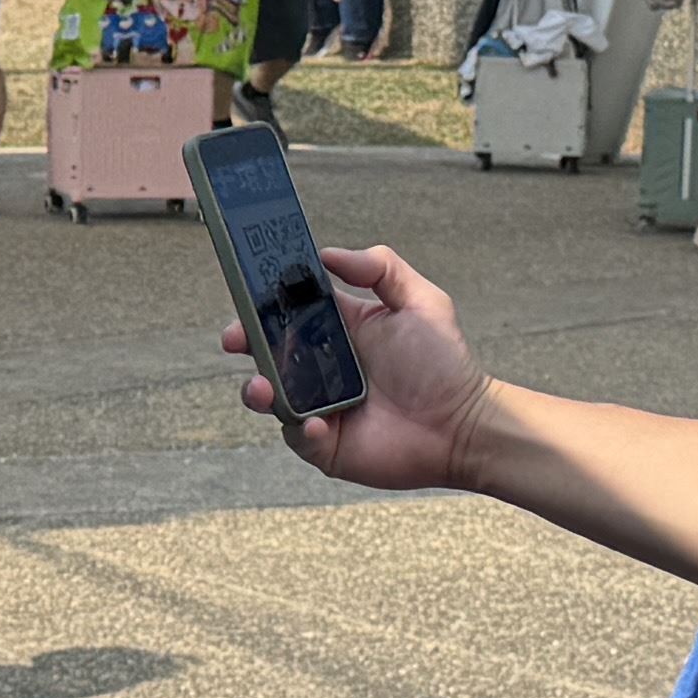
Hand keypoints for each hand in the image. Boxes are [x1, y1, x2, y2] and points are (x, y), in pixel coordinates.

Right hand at [233, 240, 486, 487]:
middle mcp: (322, 366)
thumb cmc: (445, 365)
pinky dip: (299, 429)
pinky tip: (318, 423)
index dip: (264, 300)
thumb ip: (380, 268)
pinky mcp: (323, 443)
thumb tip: (327, 253)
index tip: (247, 291)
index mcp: (339, 328)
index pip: (289, 308)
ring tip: (262, 387)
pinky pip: (296, 435)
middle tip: (235, 338)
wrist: (463, 426)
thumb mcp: (420, 302)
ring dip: (257, 389)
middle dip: (244, 341)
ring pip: (270, 395)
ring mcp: (319, 405)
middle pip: (267, 350)